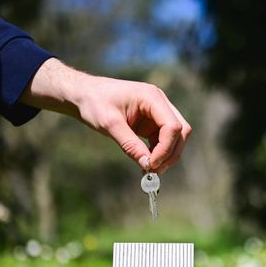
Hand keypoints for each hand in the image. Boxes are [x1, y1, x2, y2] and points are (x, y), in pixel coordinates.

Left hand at [20, 58, 191, 172]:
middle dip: (170, 153)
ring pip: (175, 138)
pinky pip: (163, 140)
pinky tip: (145, 163)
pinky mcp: (152, 122)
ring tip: (148, 171)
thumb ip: (130, 144)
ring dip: (166, 155)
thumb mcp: (109, 124)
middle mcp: (160, 103)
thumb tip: (147, 165)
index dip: (166, 148)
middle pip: (181, 131)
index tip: (151, 164)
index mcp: (152, 97)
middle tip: (154, 171)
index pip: (173, 126)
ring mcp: (157, 113)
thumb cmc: (94, 103)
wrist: (84, 95)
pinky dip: (158, 153)